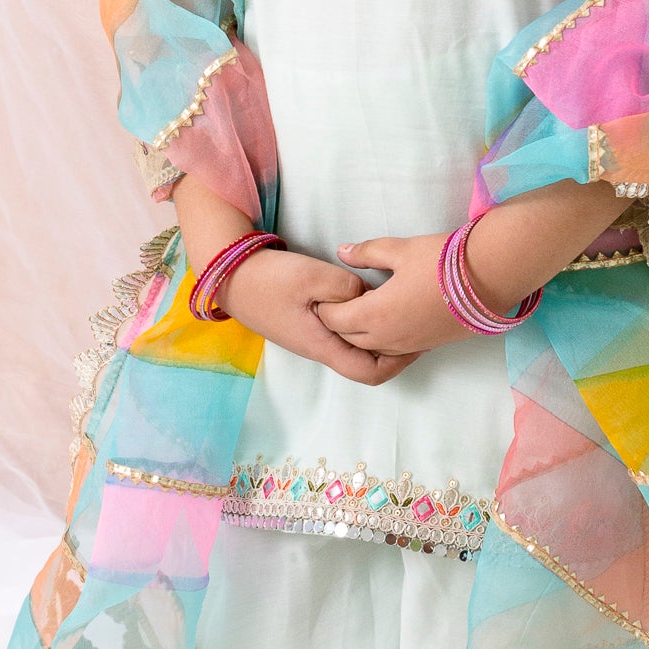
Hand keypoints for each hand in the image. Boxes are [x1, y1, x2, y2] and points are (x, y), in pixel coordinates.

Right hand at [219, 245, 419, 386]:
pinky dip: (362, 327)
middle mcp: (319, 349)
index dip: (399, 362)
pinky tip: (371, 305)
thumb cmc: (269, 279)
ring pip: (354, 349)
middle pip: (365, 364)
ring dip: (378, 338)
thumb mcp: (313, 276)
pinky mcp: (307, 326)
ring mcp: (312, 339)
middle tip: (417, 327)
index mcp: (322, 345)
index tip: (419, 341)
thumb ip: (348, 289)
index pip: (369, 372)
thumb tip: (370, 297)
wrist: (230, 276)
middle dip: (395, 351)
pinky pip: (342, 336)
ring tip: (399, 315)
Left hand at [317, 236, 470, 356]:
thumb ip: (366, 253)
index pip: (335, 319)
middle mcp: (390, 337)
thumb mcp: (400, 249)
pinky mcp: (427, 346)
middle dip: (339, 323)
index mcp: (377, 313)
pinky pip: (394, 351)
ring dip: (360, 335)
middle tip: (337, 303)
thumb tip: (343, 252)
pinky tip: (387, 321)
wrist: (490, 276)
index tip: (324, 294)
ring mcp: (410, 345)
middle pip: (349, 338)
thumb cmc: (443, 261)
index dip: (325, 308)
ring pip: (371, 349)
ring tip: (360, 312)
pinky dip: (382, 341)